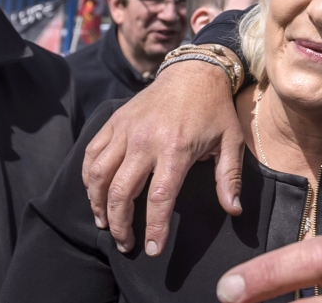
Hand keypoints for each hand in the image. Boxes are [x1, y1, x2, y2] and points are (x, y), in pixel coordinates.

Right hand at [82, 49, 244, 254]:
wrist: (194, 71)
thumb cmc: (214, 110)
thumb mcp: (231, 142)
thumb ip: (229, 177)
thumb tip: (233, 210)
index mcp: (176, 148)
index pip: (159, 198)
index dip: (153, 228)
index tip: (151, 249)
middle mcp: (145, 140)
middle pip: (121, 192)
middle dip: (119, 224)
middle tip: (125, 243)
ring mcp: (126, 130)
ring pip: (99, 175)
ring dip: (98, 204)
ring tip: (104, 223)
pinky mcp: (114, 122)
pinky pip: (91, 153)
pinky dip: (88, 177)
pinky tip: (95, 193)